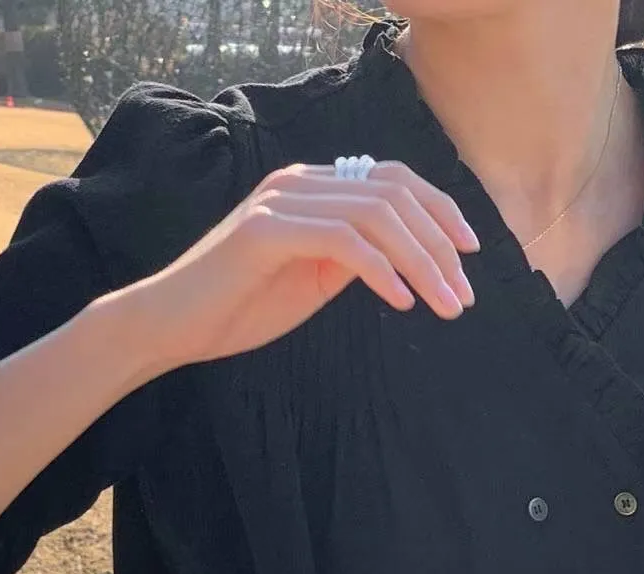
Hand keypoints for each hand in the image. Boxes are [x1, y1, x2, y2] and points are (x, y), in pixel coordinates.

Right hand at [126, 161, 479, 371]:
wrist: (173, 324)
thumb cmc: (239, 307)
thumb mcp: (311, 279)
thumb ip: (352, 258)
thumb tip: (404, 259)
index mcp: (313, 188)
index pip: (392, 180)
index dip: (440, 210)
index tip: (470, 254)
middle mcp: (300, 182)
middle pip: (394, 195)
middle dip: (440, 246)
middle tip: (464, 296)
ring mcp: (281, 202)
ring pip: (376, 216)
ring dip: (422, 263)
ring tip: (445, 305)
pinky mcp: (265, 232)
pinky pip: (343, 242)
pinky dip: (381, 271)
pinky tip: (402, 301)